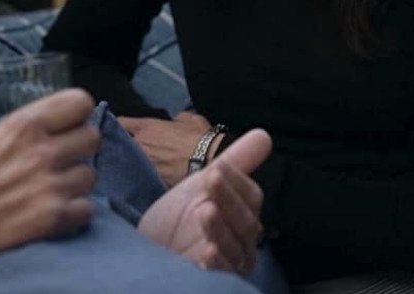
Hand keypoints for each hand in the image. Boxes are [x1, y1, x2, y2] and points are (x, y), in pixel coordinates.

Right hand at [0, 88, 100, 267]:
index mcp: (22, 125)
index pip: (80, 102)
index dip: (76, 110)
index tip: (67, 119)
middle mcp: (43, 152)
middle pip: (92, 137)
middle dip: (79, 144)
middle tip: (63, 154)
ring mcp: (51, 187)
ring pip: (90, 175)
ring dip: (75, 180)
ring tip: (54, 186)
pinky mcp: (53, 220)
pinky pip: (86, 209)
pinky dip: (74, 211)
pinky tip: (53, 209)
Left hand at [119, 111, 210, 186]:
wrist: (209, 161)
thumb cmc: (199, 136)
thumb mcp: (190, 119)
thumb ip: (177, 119)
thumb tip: (175, 121)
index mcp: (146, 127)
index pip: (121, 123)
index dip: (122, 126)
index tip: (125, 129)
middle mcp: (139, 144)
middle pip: (122, 145)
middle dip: (126, 146)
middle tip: (134, 149)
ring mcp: (143, 164)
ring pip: (130, 162)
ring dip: (134, 163)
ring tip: (140, 166)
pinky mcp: (151, 180)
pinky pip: (142, 177)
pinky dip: (144, 177)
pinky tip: (149, 180)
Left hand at [137, 128, 270, 275]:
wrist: (149, 250)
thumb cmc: (178, 218)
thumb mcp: (200, 186)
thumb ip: (234, 162)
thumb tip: (265, 134)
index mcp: (241, 215)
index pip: (251, 197)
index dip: (237, 181)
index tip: (218, 167)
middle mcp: (241, 241)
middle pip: (246, 222)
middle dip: (228, 199)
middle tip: (211, 180)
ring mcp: (229, 263)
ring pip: (235, 247)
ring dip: (221, 228)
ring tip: (205, 212)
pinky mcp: (214, 281)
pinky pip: (222, 274)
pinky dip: (216, 263)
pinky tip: (207, 252)